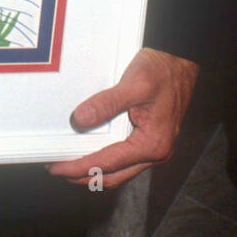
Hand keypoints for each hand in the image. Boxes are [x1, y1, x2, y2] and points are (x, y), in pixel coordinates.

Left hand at [46, 47, 197, 188]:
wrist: (181, 60)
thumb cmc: (163, 71)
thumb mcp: (134, 84)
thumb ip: (107, 103)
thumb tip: (80, 120)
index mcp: (153, 144)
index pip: (108, 163)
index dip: (80, 167)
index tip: (57, 168)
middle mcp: (156, 152)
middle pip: (113, 175)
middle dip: (84, 175)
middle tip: (56, 169)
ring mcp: (154, 148)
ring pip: (119, 170)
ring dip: (94, 170)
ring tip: (68, 164)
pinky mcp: (149, 139)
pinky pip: (124, 158)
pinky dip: (105, 160)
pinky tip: (90, 151)